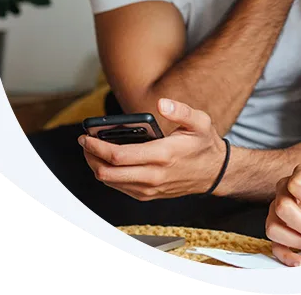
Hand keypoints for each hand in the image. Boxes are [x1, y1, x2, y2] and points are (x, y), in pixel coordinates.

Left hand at [78, 98, 226, 200]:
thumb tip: (162, 104)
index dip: (97, 146)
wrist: (215, 173)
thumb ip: (181, 111)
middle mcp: (153, 175)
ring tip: (93, 149)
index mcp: (163, 155)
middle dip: (90, 156)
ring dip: (96, 166)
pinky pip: (119, 187)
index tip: (86, 136)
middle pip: (107, 172)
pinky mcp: (147, 195)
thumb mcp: (200, 122)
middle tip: (85, 141)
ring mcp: (149, 188)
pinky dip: (108, 174)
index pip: (119, 156)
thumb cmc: (205, 145)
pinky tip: (108, 161)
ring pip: (110, 181)